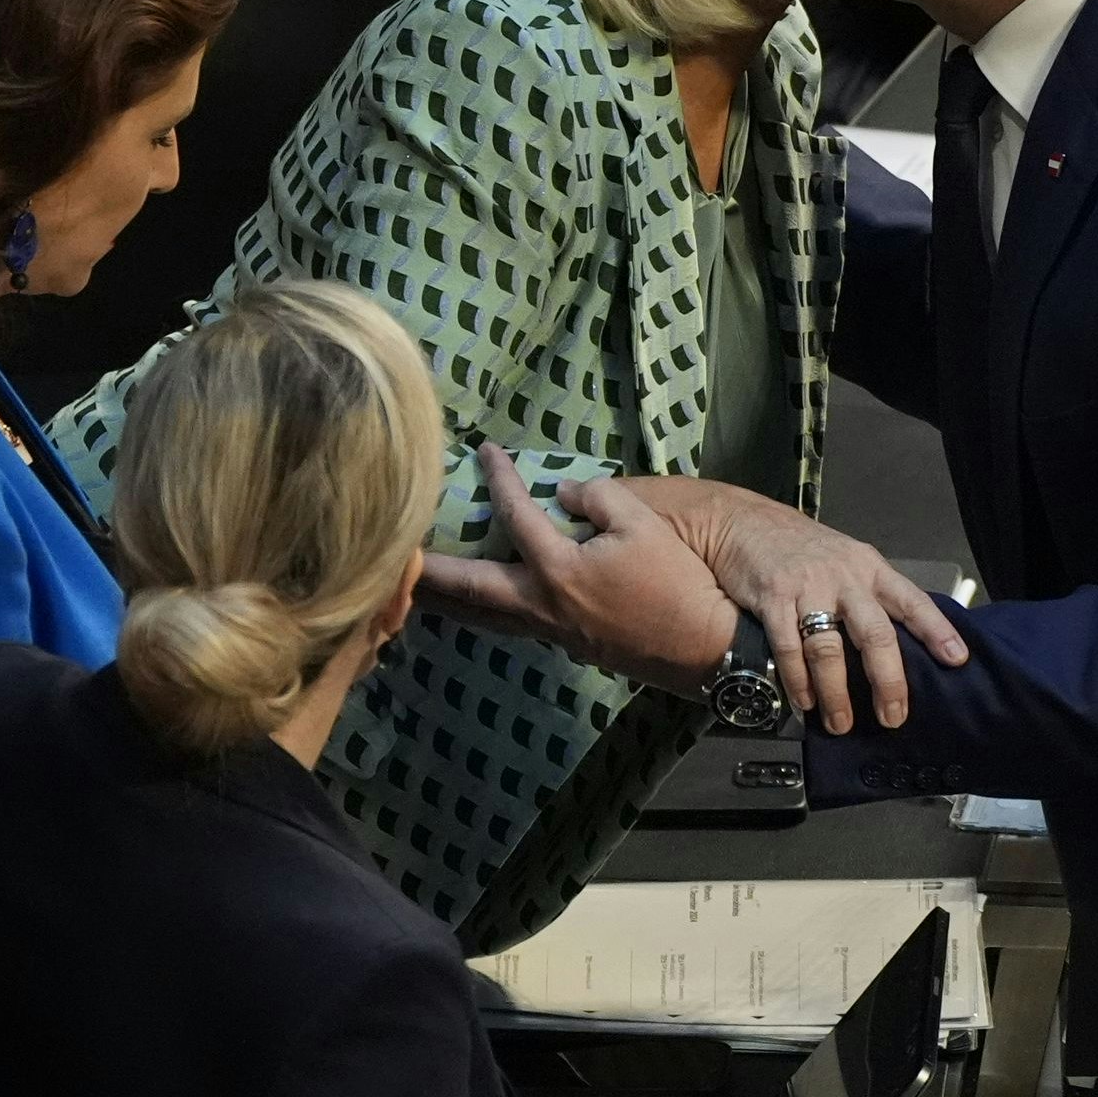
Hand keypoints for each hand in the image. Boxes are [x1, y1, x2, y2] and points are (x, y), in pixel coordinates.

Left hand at [419, 447, 740, 693]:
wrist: (707, 645)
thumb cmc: (677, 582)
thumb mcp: (643, 523)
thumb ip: (596, 498)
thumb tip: (561, 493)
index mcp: (557, 571)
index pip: (515, 516)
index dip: (498, 479)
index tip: (483, 451)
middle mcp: (542, 606)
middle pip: (468, 589)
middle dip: (427, 571)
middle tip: (390, 555)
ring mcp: (552, 632)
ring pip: (483, 616)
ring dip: (446, 600)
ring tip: (413, 586)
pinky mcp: (568, 644)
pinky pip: (507, 624)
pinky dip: (479, 611)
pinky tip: (474, 603)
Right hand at [629, 478, 969, 734]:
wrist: (743, 521)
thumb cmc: (801, 547)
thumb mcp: (846, 560)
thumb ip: (869, 596)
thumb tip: (896, 646)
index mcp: (870, 569)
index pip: (912, 601)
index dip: (937, 630)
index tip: (957, 660)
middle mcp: (845, 578)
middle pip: (875, 633)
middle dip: (888, 681)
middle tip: (893, 717)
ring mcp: (808, 587)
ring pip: (829, 648)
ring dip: (836, 692)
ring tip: (841, 723)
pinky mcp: (772, 597)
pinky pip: (788, 646)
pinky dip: (797, 680)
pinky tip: (804, 701)